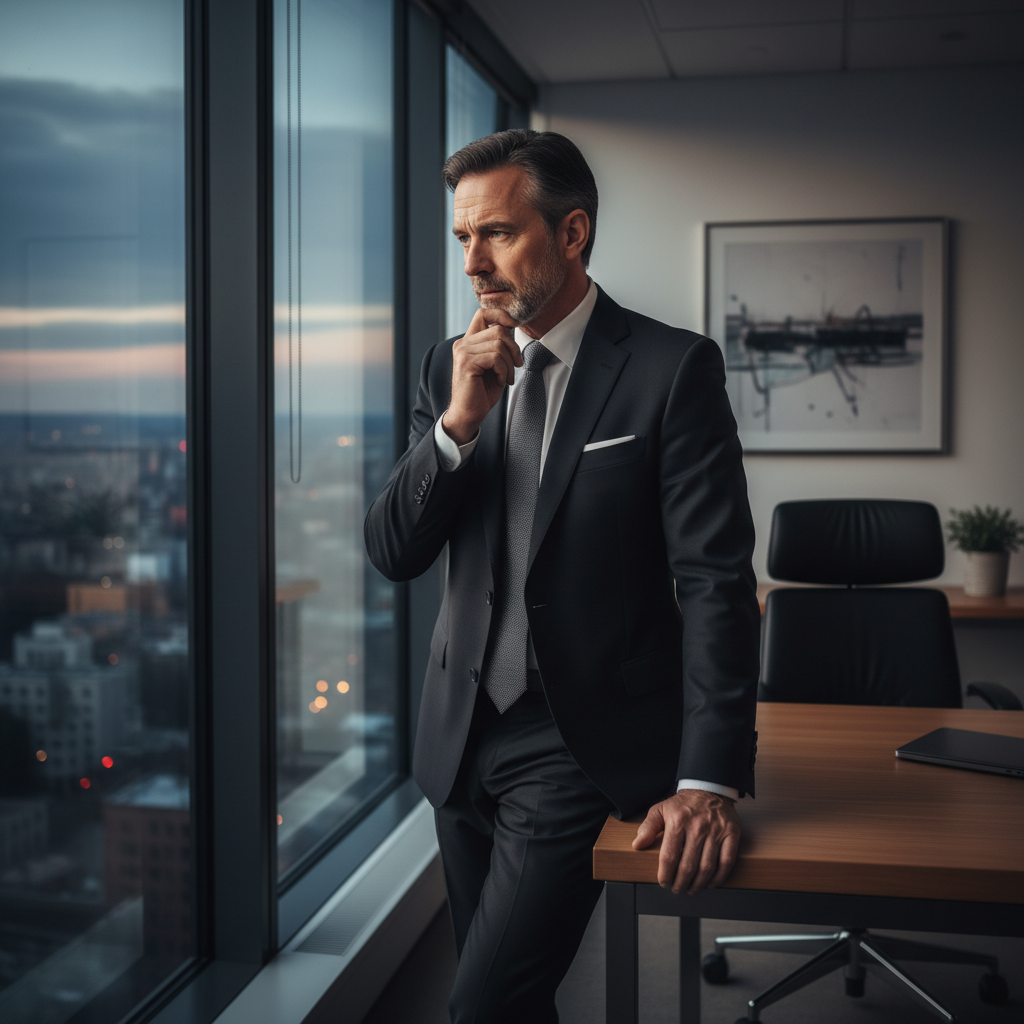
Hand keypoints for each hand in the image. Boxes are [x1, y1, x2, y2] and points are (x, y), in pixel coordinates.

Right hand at [442, 308, 521, 443]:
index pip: (483, 313)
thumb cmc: (482, 392)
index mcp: (468, 341)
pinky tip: (500, 380)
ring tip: (506, 377)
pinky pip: (495, 357)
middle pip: (498, 330)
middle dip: (513, 348)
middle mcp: (463, 344)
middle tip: (516, 366)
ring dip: (509, 363)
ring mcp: (463, 352)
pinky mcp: (466, 363)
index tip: (514, 326)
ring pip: (499, 344)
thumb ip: (499, 346)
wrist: (469, 414)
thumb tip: (512, 328)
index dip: (501, 315)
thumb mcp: (494, 365)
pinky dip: (503, 370)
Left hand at [632, 790, 740, 894]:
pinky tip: (710, 883)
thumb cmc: (682, 804)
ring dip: (698, 884)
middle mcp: (698, 827)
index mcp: (677, 821)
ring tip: (691, 889)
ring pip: (707, 867)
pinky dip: (719, 877)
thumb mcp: (660, 809)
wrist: (709, 788)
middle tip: (677, 889)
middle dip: (681, 883)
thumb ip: (648, 827)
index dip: (665, 875)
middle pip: (688, 866)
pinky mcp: (731, 834)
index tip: (664, 882)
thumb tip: (637, 845)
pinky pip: (726, 862)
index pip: (669, 857)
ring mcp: (716, 831)